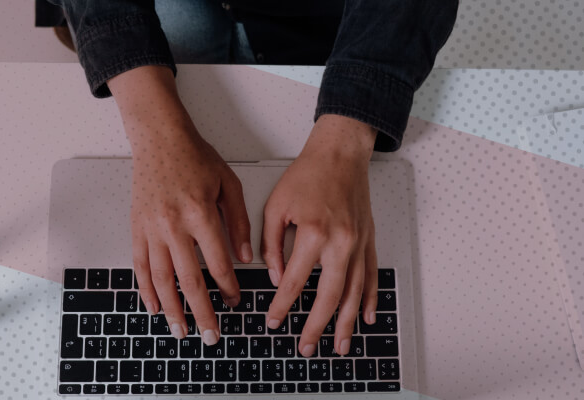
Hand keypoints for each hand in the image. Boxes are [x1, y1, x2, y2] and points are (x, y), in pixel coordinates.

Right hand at [109, 66, 252, 344]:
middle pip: (189, 280)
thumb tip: (245, 256)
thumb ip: (238, 221)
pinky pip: (140, 266)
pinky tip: (154, 307)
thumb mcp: (229, 184)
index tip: (235, 301)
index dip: (228, 287)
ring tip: (181, 330)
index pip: (217, 262)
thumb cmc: (195, 157)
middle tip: (210, 334)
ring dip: (172, 309)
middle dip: (201, 312)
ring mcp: (151, 229)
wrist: (159, 139)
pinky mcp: (137, 229)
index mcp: (200, 213)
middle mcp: (173, 225)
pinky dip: (146, 290)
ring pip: (161, 279)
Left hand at [262, 114, 377, 356]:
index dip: (281, 306)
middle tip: (305, 347)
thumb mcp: (276, 206)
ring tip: (340, 346)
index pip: (294, 282)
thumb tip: (275, 276)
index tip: (273, 321)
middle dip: (316, 327)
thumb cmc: (309, 175)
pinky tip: (365, 317)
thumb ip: (271, 244)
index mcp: (313, 233)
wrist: (340, 155)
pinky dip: (369, 300)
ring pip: (354, 294)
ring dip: (346, 323)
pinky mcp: (368, 241)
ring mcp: (358, 244)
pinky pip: (371, 277)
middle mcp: (340, 243)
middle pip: (329, 297)